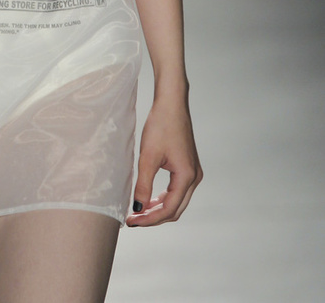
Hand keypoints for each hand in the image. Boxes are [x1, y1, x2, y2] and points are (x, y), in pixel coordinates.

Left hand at [126, 95, 201, 225]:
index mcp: (187, 176)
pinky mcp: (188, 167)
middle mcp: (194, 178)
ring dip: (158, 209)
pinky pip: (177, 191)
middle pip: (175, 210)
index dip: (149, 219)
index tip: (130, 221)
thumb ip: (143, 184)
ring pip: (177, 202)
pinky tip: (149, 199)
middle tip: (132, 220)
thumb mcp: (148, 156)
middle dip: (153, 218)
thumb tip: (138, 208)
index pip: (168, 210)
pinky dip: (163, 198)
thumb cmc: (161, 125)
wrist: (171, 103)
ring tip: (138, 212)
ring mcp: (193, 172)